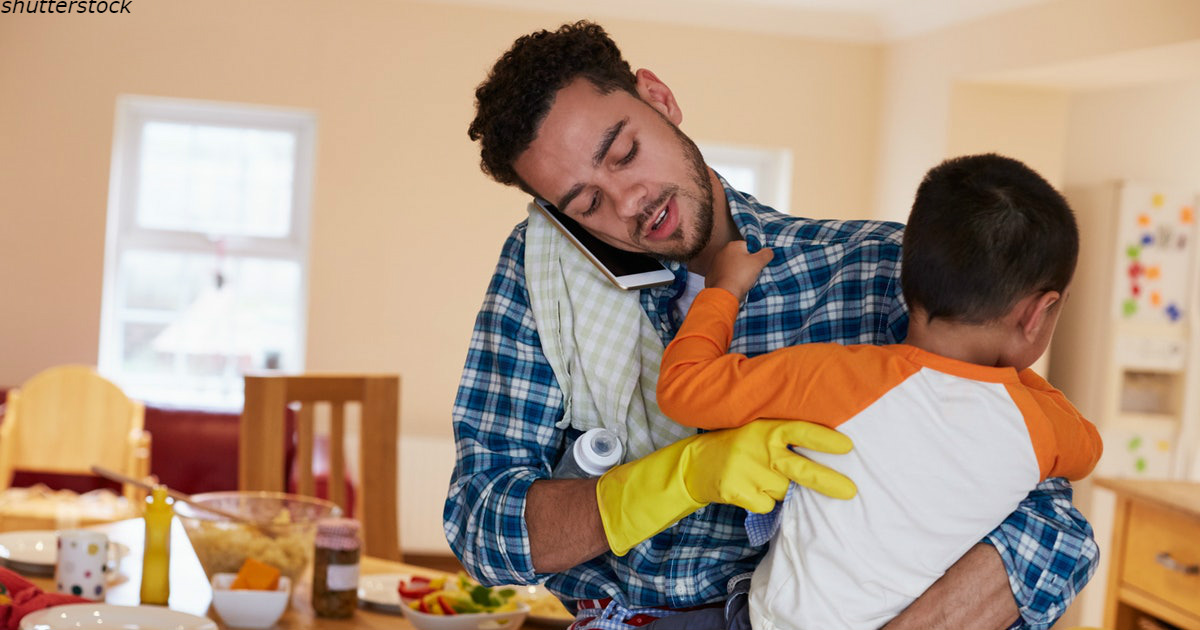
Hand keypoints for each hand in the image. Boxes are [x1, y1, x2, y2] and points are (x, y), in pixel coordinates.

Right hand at [596, 419, 855, 554]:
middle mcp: (759, 447)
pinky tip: (748, 491)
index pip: (800, 431)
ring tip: (760, 478)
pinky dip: (763, 503)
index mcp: (766, 428)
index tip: (848, 447)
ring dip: (779, 490)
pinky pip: (767, 505)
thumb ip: (783, 440)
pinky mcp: (737, 491)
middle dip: (828, 481)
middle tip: (851, 491)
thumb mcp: (757, 432)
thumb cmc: (738, 447)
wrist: (694, 463)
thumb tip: (827, 456)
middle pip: (801, 469)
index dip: (824, 440)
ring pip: (783, 492)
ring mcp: (747, 470)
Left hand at [705, 241, 773, 300]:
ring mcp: (715, 263)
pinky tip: (734, 284)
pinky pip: (724, 274)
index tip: (757, 265)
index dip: (755, 256)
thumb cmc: (741, 276)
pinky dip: (729, 278)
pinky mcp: (711, 275)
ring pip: (731, 265)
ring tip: (743, 280)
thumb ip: (766, 253)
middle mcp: (721, 252)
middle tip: (751, 273)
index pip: (748, 246)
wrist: (725, 293)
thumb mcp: (759, 262)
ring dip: (737, 271)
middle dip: (746, 263)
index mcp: (733, 245)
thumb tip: (769, 251)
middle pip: (739, 256)